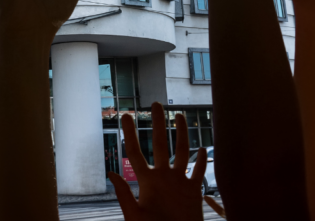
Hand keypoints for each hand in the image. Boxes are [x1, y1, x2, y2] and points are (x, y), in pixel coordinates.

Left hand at [109, 103, 206, 220]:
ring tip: (178, 115)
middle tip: (156, 104)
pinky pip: (199, 173)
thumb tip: (111, 173)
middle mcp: (162, 177)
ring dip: (181, 134)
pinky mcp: (194, 193)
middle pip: (160, 144)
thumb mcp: (135, 216)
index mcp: (147, 181)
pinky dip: (201, 161)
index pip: (136, 152)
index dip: (130, 134)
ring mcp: (179, 183)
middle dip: (157, 124)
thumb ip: (125, 195)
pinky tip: (202, 148)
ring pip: (181, 152)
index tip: (126, 116)